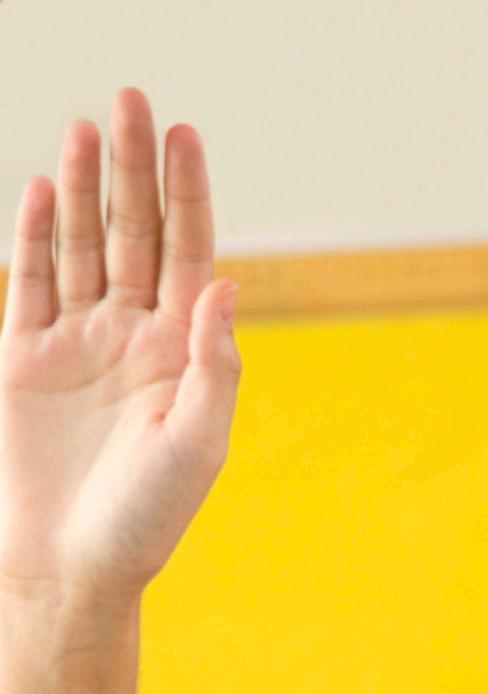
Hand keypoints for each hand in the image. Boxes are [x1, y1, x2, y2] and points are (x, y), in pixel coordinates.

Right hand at [1, 89, 238, 614]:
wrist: (73, 569)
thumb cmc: (147, 521)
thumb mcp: (199, 446)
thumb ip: (215, 366)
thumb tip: (228, 284)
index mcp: (183, 356)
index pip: (190, 256)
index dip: (188, 195)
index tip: (184, 134)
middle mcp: (134, 339)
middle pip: (136, 235)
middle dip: (135, 169)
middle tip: (131, 99)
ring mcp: (80, 344)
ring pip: (84, 246)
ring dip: (87, 186)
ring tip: (87, 125)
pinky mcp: (28, 359)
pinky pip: (33, 282)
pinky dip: (38, 234)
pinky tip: (46, 188)